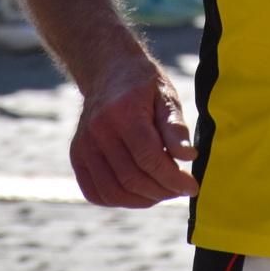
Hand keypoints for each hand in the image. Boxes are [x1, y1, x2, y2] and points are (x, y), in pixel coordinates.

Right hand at [70, 63, 198, 207]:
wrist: (108, 70)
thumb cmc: (143, 84)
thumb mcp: (166, 95)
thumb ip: (175, 126)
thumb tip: (188, 156)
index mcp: (124, 111)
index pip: (149, 158)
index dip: (174, 179)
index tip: (192, 186)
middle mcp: (98, 129)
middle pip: (132, 178)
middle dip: (162, 191)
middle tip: (180, 189)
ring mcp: (83, 144)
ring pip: (113, 191)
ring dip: (142, 200)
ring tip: (162, 191)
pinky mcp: (77, 155)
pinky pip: (95, 192)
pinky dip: (118, 200)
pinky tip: (138, 192)